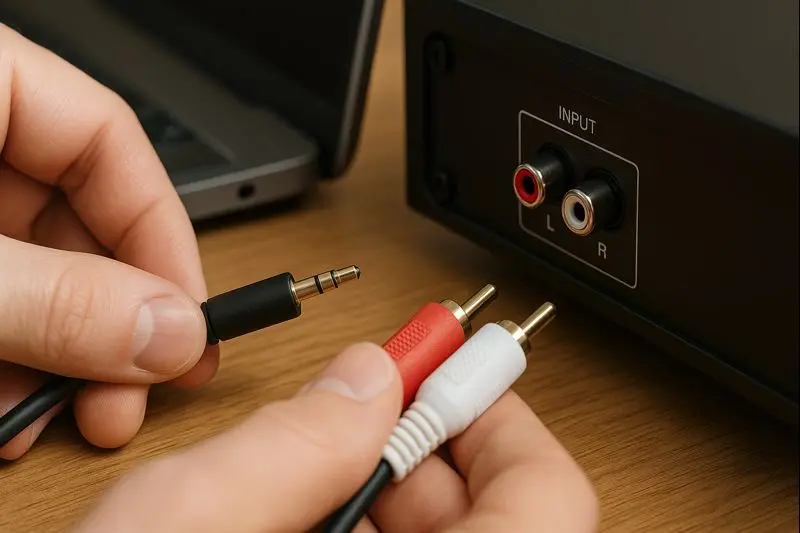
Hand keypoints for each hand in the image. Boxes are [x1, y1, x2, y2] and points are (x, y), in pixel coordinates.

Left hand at [0, 24, 218, 459]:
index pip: (109, 139)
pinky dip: (5, 355)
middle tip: (135, 390)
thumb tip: (165, 333)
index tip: (185, 316)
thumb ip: (52, 298)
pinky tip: (10, 408)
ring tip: (69, 418)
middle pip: (77, 219)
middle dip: (111, 319)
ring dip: (60, 355)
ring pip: (33, 273)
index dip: (161, 232)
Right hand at [73, 343, 598, 532]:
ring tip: (322, 479)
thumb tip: (362, 379)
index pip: (546, 497)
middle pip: (499, 519)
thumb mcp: (188, 523)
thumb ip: (288, 444)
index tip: (451, 369)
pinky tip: (311, 524)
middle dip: (428, 455)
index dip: (497, 417)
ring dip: (393, 501)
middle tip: (367, 417)